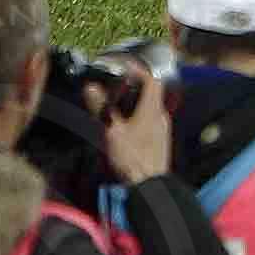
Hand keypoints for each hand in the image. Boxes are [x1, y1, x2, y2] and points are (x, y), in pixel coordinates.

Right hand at [104, 64, 175, 182]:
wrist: (150, 186)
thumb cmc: (132, 158)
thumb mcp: (112, 131)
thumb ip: (102, 108)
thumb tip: (91, 87)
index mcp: (152, 109)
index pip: (151, 79)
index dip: (138, 70)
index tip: (123, 68)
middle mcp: (161, 116)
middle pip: (152, 92)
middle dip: (135, 86)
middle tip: (116, 86)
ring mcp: (163, 129)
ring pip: (151, 106)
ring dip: (136, 101)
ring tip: (118, 104)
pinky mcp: (160, 141)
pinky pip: (151, 119)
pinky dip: (139, 115)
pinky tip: (126, 125)